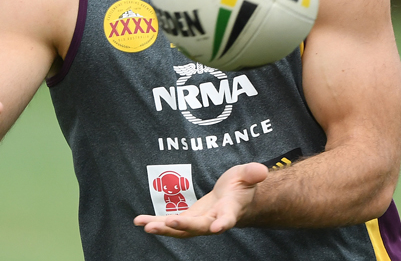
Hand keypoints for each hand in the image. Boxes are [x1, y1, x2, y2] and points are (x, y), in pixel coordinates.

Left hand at [134, 162, 268, 237]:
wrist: (235, 200)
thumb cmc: (242, 186)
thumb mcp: (248, 175)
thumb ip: (252, 173)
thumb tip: (261, 170)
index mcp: (230, 210)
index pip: (227, 219)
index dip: (223, 224)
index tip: (218, 228)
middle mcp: (213, 221)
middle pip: (198, 227)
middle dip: (183, 226)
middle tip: (169, 223)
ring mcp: (198, 222)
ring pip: (180, 230)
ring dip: (163, 228)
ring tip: (145, 225)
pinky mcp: (187, 220)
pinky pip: (170, 224)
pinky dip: (155, 222)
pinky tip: (139, 221)